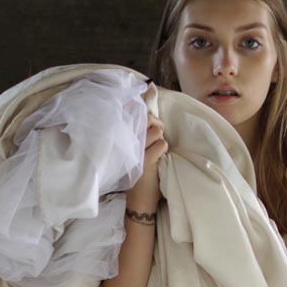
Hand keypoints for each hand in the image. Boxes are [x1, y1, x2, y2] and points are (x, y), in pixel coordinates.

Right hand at [128, 86, 166, 210]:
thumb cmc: (138, 171)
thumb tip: (150, 90)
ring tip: (154, 150)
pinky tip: (158, 158)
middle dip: (156, 125)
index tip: (148, 87)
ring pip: (157, 131)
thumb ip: (141, 124)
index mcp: (124, 135)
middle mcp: (127, 140)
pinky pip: (162, 144)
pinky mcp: (146, 160)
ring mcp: (136, 150)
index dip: (143, 100)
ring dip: (160, 139)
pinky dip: (163, 150)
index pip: (134, 110)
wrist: (138, 199)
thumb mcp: (135, 146)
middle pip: (150, 118)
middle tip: (154, 138)